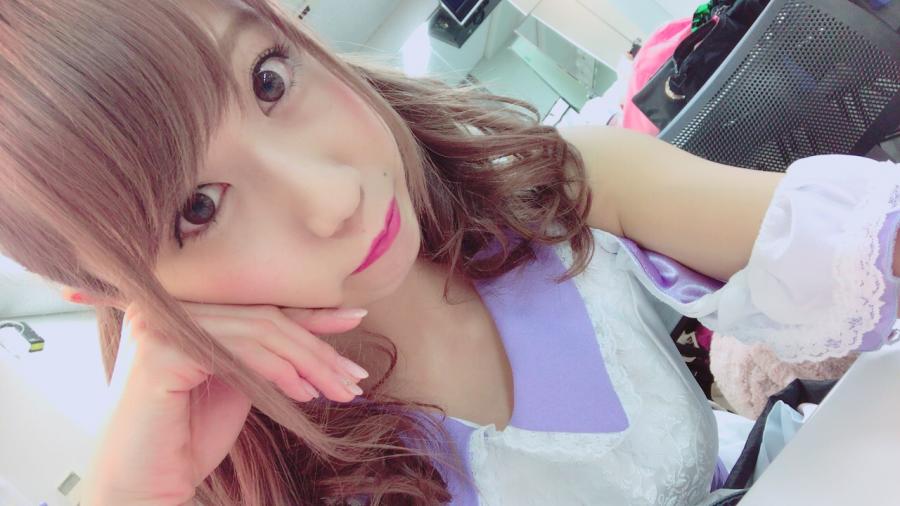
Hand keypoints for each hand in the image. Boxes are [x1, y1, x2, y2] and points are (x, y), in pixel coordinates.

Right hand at [63, 288, 368, 504]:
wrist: (143, 483)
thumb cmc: (189, 436)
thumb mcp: (243, 380)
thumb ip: (272, 349)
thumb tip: (331, 320)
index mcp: (184, 306)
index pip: (259, 305)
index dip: (311, 314)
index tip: (355, 319)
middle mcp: (166, 306)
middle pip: (264, 317)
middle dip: (318, 348)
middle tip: (355, 376)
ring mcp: (160, 323)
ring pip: (259, 332)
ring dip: (309, 364)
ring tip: (340, 390)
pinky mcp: (161, 349)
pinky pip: (240, 351)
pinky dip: (280, 372)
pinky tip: (304, 395)